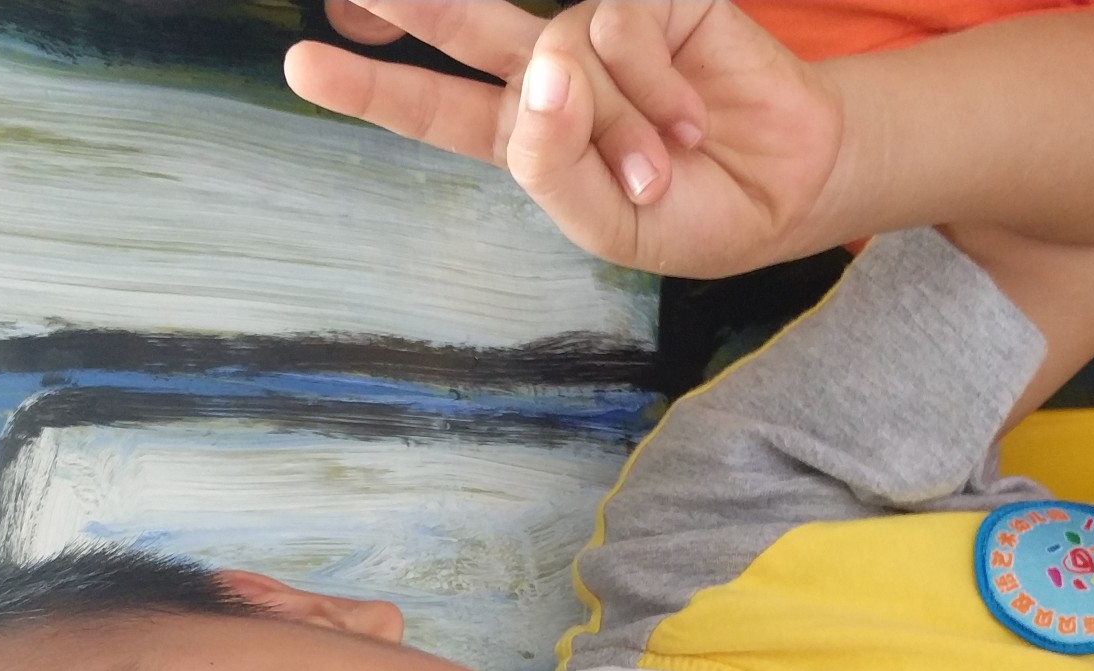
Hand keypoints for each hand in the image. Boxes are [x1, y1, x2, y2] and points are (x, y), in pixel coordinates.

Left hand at [286, 0, 845, 277]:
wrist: (788, 188)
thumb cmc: (694, 213)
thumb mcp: (608, 224)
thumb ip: (554, 162)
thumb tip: (540, 67)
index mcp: (526, 138)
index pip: (436, 108)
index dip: (372, 85)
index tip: (305, 63)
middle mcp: (551, 74)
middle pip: (462, 23)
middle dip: (408, 2)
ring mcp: (598, 33)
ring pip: (562, 52)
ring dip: (616, 125)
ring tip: (665, 161)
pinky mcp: (653, 1)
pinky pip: (621, 27)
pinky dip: (657, 88)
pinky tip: (691, 117)